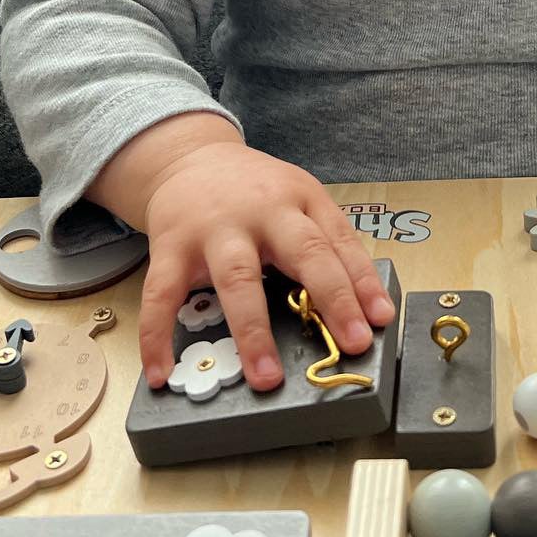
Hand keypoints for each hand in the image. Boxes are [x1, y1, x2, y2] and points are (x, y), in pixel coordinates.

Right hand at [137, 139, 395, 391]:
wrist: (188, 158)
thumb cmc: (254, 191)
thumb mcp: (299, 201)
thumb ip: (328, 244)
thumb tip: (365, 305)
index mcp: (299, 200)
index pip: (338, 241)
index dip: (362, 281)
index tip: (379, 319)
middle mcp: (262, 211)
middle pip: (303, 251)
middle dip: (331, 297)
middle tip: (351, 343)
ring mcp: (214, 229)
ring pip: (237, 278)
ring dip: (253, 331)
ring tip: (267, 378)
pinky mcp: (171, 246)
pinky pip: (162, 295)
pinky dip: (157, 336)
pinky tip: (161, 372)